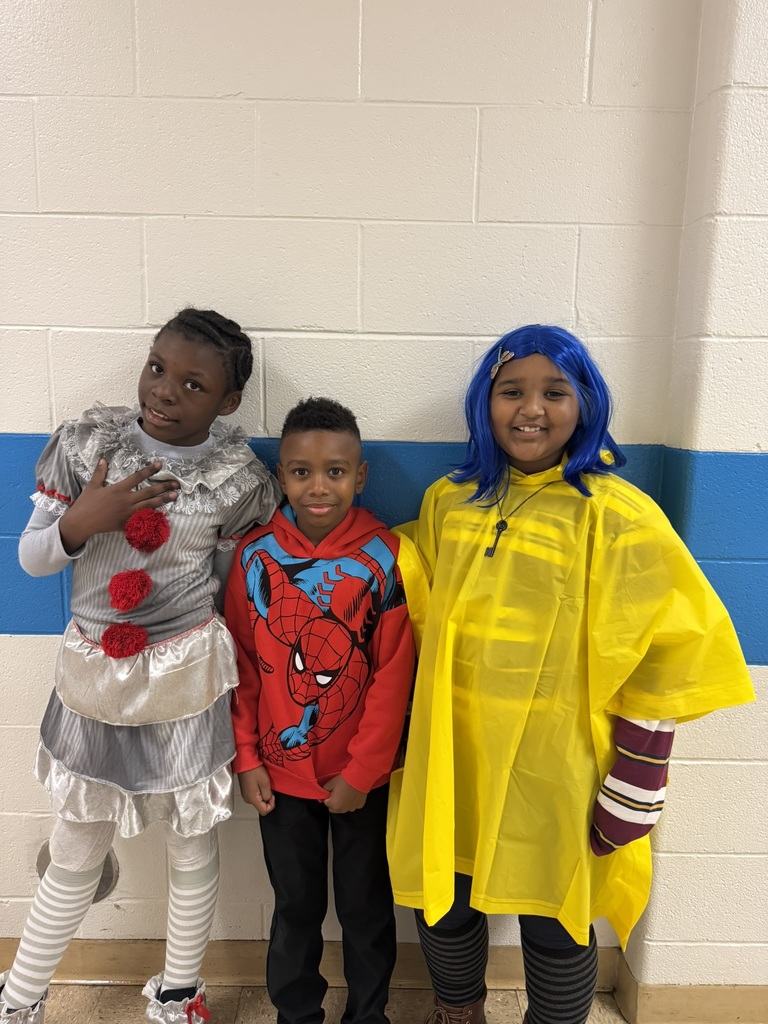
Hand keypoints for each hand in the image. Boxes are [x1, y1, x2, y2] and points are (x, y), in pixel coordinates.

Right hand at [59, 460, 178, 553]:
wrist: (81, 523)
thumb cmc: (86, 503)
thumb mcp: (92, 486)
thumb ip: (100, 473)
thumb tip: (103, 459)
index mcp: (118, 489)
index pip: (137, 477)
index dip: (149, 470)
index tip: (159, 465)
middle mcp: (126, 500)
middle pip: (149, 492)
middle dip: (164, 487)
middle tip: (176, 483)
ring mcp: (127, 513)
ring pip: (150, 505)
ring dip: (163, 500)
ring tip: (174, 496)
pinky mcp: (127, 523)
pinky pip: (144, 519)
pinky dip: (155, 516)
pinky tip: (164, 513)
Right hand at [238, 766, 274, 815]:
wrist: (245, 762)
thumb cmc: (254, 771)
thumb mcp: (265, 783)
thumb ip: (268, 795)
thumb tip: (268, 800)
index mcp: (252, 799)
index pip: (264, 811)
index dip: (271, 805)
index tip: (272, 795)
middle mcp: (248, 799)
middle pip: (261, 806)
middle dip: (267, 799)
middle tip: (269, 788)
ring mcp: (246, 795)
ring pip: (258, 801)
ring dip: (264, 795)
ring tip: (264, 784)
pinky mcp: (246, 791)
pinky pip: (255, 796)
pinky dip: (260, 792)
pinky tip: (260, 783)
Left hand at [322, 775, 366, 813]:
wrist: (359, 778)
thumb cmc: (344, 780)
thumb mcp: (331, 782)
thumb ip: (325, 789)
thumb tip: (324, 792)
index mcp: (333, 804)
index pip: (326, 803)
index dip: (328, 797)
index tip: (331, 792)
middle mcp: (342, 809)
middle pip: (334, 809)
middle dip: (334, 803)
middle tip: (337, 793)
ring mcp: (351, 808)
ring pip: (344, 809)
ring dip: (343, 804)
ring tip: (345, 794)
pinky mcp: (359, 806)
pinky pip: (353, 806)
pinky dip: (352, 802)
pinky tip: (353, 795)